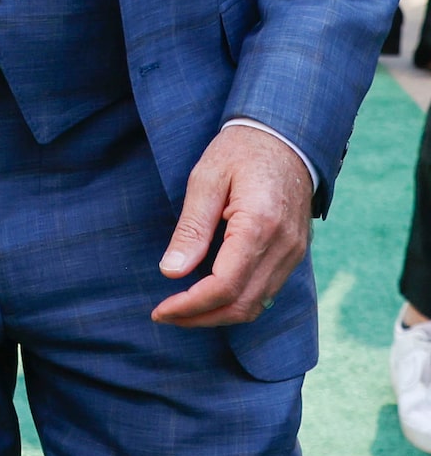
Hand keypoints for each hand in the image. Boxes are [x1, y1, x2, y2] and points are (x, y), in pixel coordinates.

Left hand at [152, 123, 313, 326]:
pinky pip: (267, 291)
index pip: (226, 286)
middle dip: (201, 318)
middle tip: (165, 315)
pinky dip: (237, 302)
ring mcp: (294, 253)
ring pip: (258, 304)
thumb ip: (191, 228)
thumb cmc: (240, 152)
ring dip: (219, 315)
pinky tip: (209, 295)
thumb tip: (171, 271)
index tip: (161, 310)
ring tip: (182, 310)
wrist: (286, 138)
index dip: (191, 305)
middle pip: (243, 305)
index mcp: (260, 226)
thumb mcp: (206, 180)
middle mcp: (284, 247)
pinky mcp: (294, 254)